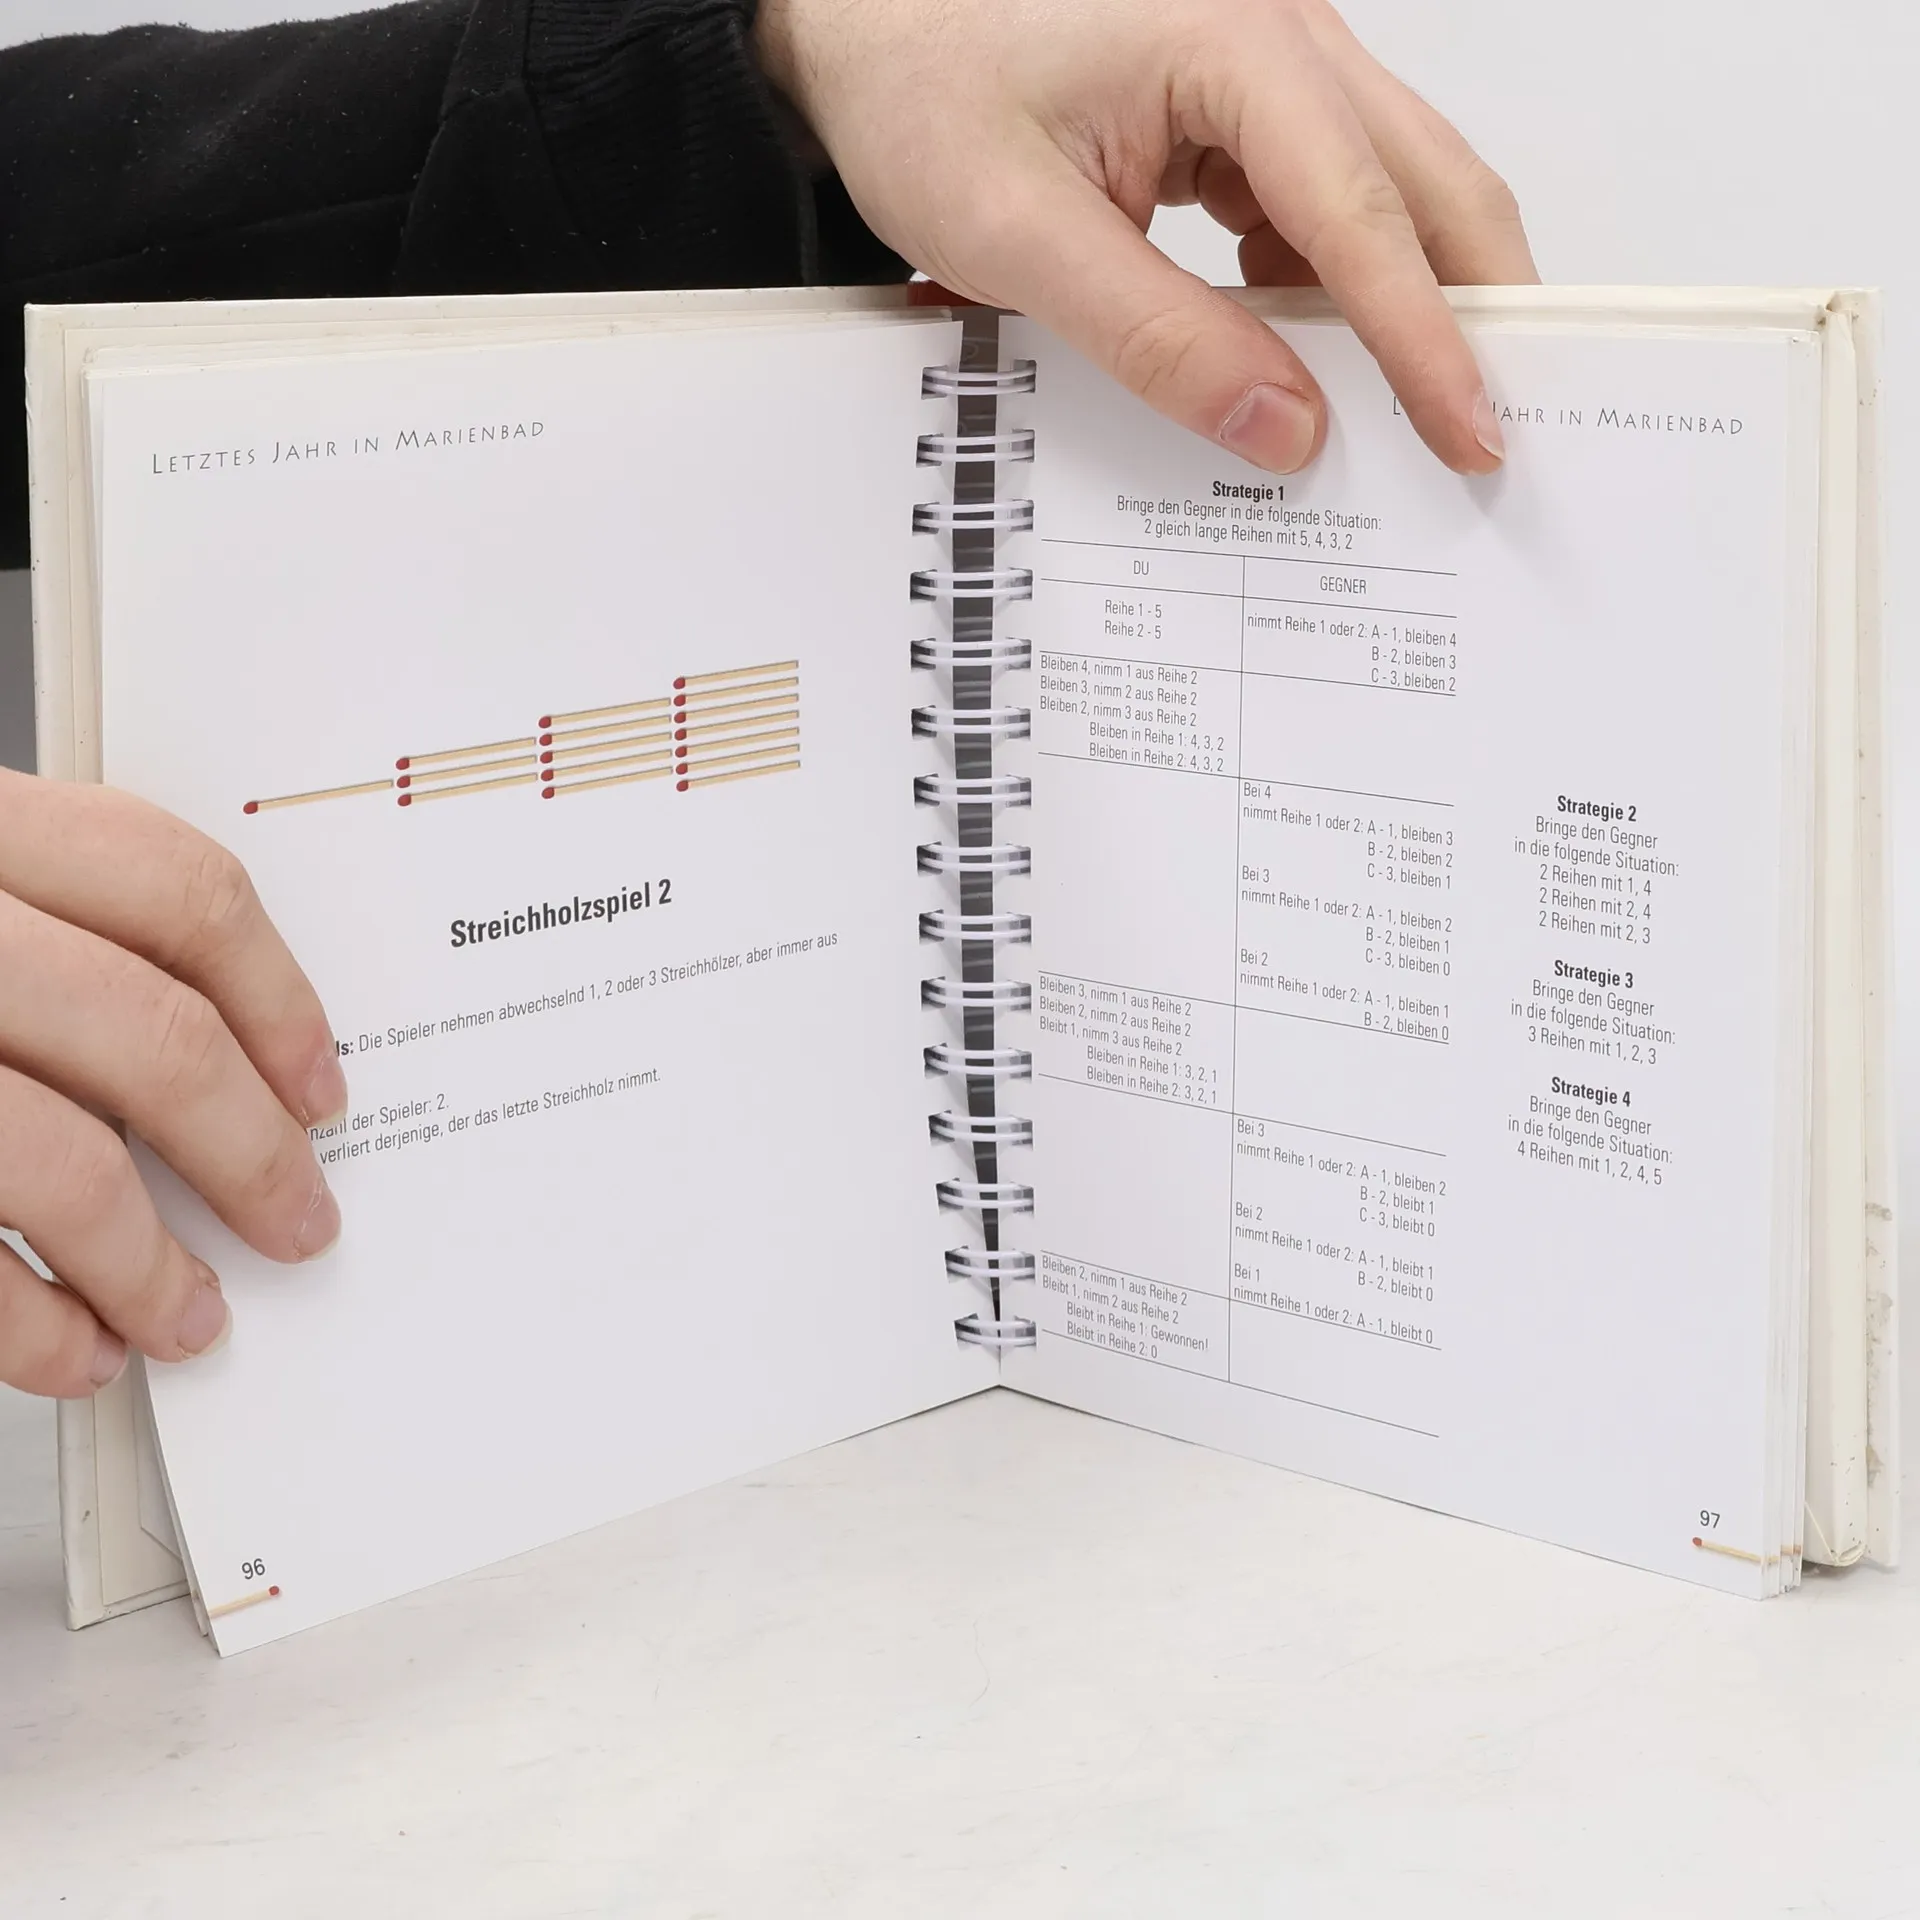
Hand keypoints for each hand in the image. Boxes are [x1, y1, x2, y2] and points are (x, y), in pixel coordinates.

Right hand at [0, 771, 344, 1397]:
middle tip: (298, 1215)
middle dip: (250, 1150)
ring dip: (153, 1264)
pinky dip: (35, 1326)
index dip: (277, 995)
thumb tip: (212, 1054)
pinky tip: (73, 1353)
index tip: (319, 1081)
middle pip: (152, 1034)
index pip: (173, 885)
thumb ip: (30, 925)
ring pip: (64, 1161)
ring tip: (191, 1315)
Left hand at [755, 0, 1536, 474]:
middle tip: (1485, 430)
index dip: (1426, 339)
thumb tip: (1284, 426)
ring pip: (1390, 192)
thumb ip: (1156, 337)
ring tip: (1398, 415)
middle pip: (1428, 182)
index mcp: (1233, 44)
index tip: (1468, 434)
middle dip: (1469, 309)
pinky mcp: (1244, 105)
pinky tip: (1297, 350)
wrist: (858, 19)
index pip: (1365, 214)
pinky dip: (1333, 284)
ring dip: (1402, 302)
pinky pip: (1326, 200)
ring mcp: (1270, 68)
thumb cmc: (917, 81)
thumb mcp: (1018, 234)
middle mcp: (1281, 37)